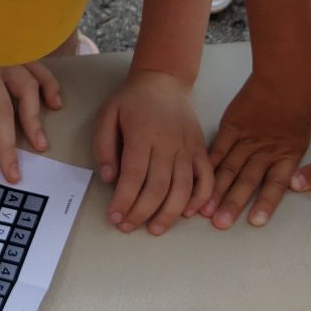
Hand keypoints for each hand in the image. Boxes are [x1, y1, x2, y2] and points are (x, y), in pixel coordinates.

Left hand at [0, 0, 60, 189]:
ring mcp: (3, 53)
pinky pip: (36, 67)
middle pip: (3, 112)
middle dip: (8, 148)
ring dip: (34, 119)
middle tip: (12, 176)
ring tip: (40, 146)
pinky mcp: (11, 47)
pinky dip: (49, 84)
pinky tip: (55, 104)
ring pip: (26, 89)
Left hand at [91, 69, 213, 235]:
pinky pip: (206, 177)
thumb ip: (104, 145)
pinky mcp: (201, 149)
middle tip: (128, 227)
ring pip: (183, 186)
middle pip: (158, 186)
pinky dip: (201, 197)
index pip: (134, 175)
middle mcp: (168, 142)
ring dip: (170, 212)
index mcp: (143, 133)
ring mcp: (188, 146)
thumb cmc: (132, 101)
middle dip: (142, 211)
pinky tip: (190, 213)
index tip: (114, 217)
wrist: (164, 80)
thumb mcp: (107, 115)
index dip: (124, 200)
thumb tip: (110, 178)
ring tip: (155, 229)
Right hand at [204, 74, 310, 228]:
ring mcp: (247, 139)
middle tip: (220, 225)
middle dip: (233, 204)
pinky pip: (218, 149)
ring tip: (204, 211)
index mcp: (289, 151)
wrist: (284, 73)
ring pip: (229, 169)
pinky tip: (198, 179)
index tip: (255, 222)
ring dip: (217, 190)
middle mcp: (266, 150)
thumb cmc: (307, 89)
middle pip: (247, 182)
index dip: (265, 203)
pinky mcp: (232, 125)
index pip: (276, 184)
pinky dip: (208, 165)